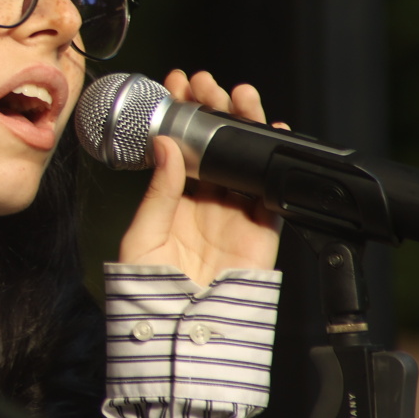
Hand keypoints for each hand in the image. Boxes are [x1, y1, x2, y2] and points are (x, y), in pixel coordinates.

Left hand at [117, 70, 282, 285]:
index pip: (179, 147)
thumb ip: (158, 192)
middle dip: (212, 110)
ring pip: (243, 160)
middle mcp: (205, 203)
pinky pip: (273, 192)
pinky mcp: (261, 232)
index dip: (179, 115)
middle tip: (204, 82)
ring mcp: (234, 215)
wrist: (182, 335)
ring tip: (238, 95)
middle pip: (214, 147)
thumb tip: (168, 145)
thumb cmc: (152, 292)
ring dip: (243, 125)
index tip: (175, 84)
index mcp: (172, 201)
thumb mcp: (142, 237)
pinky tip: (274, 133)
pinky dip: (276, 163)